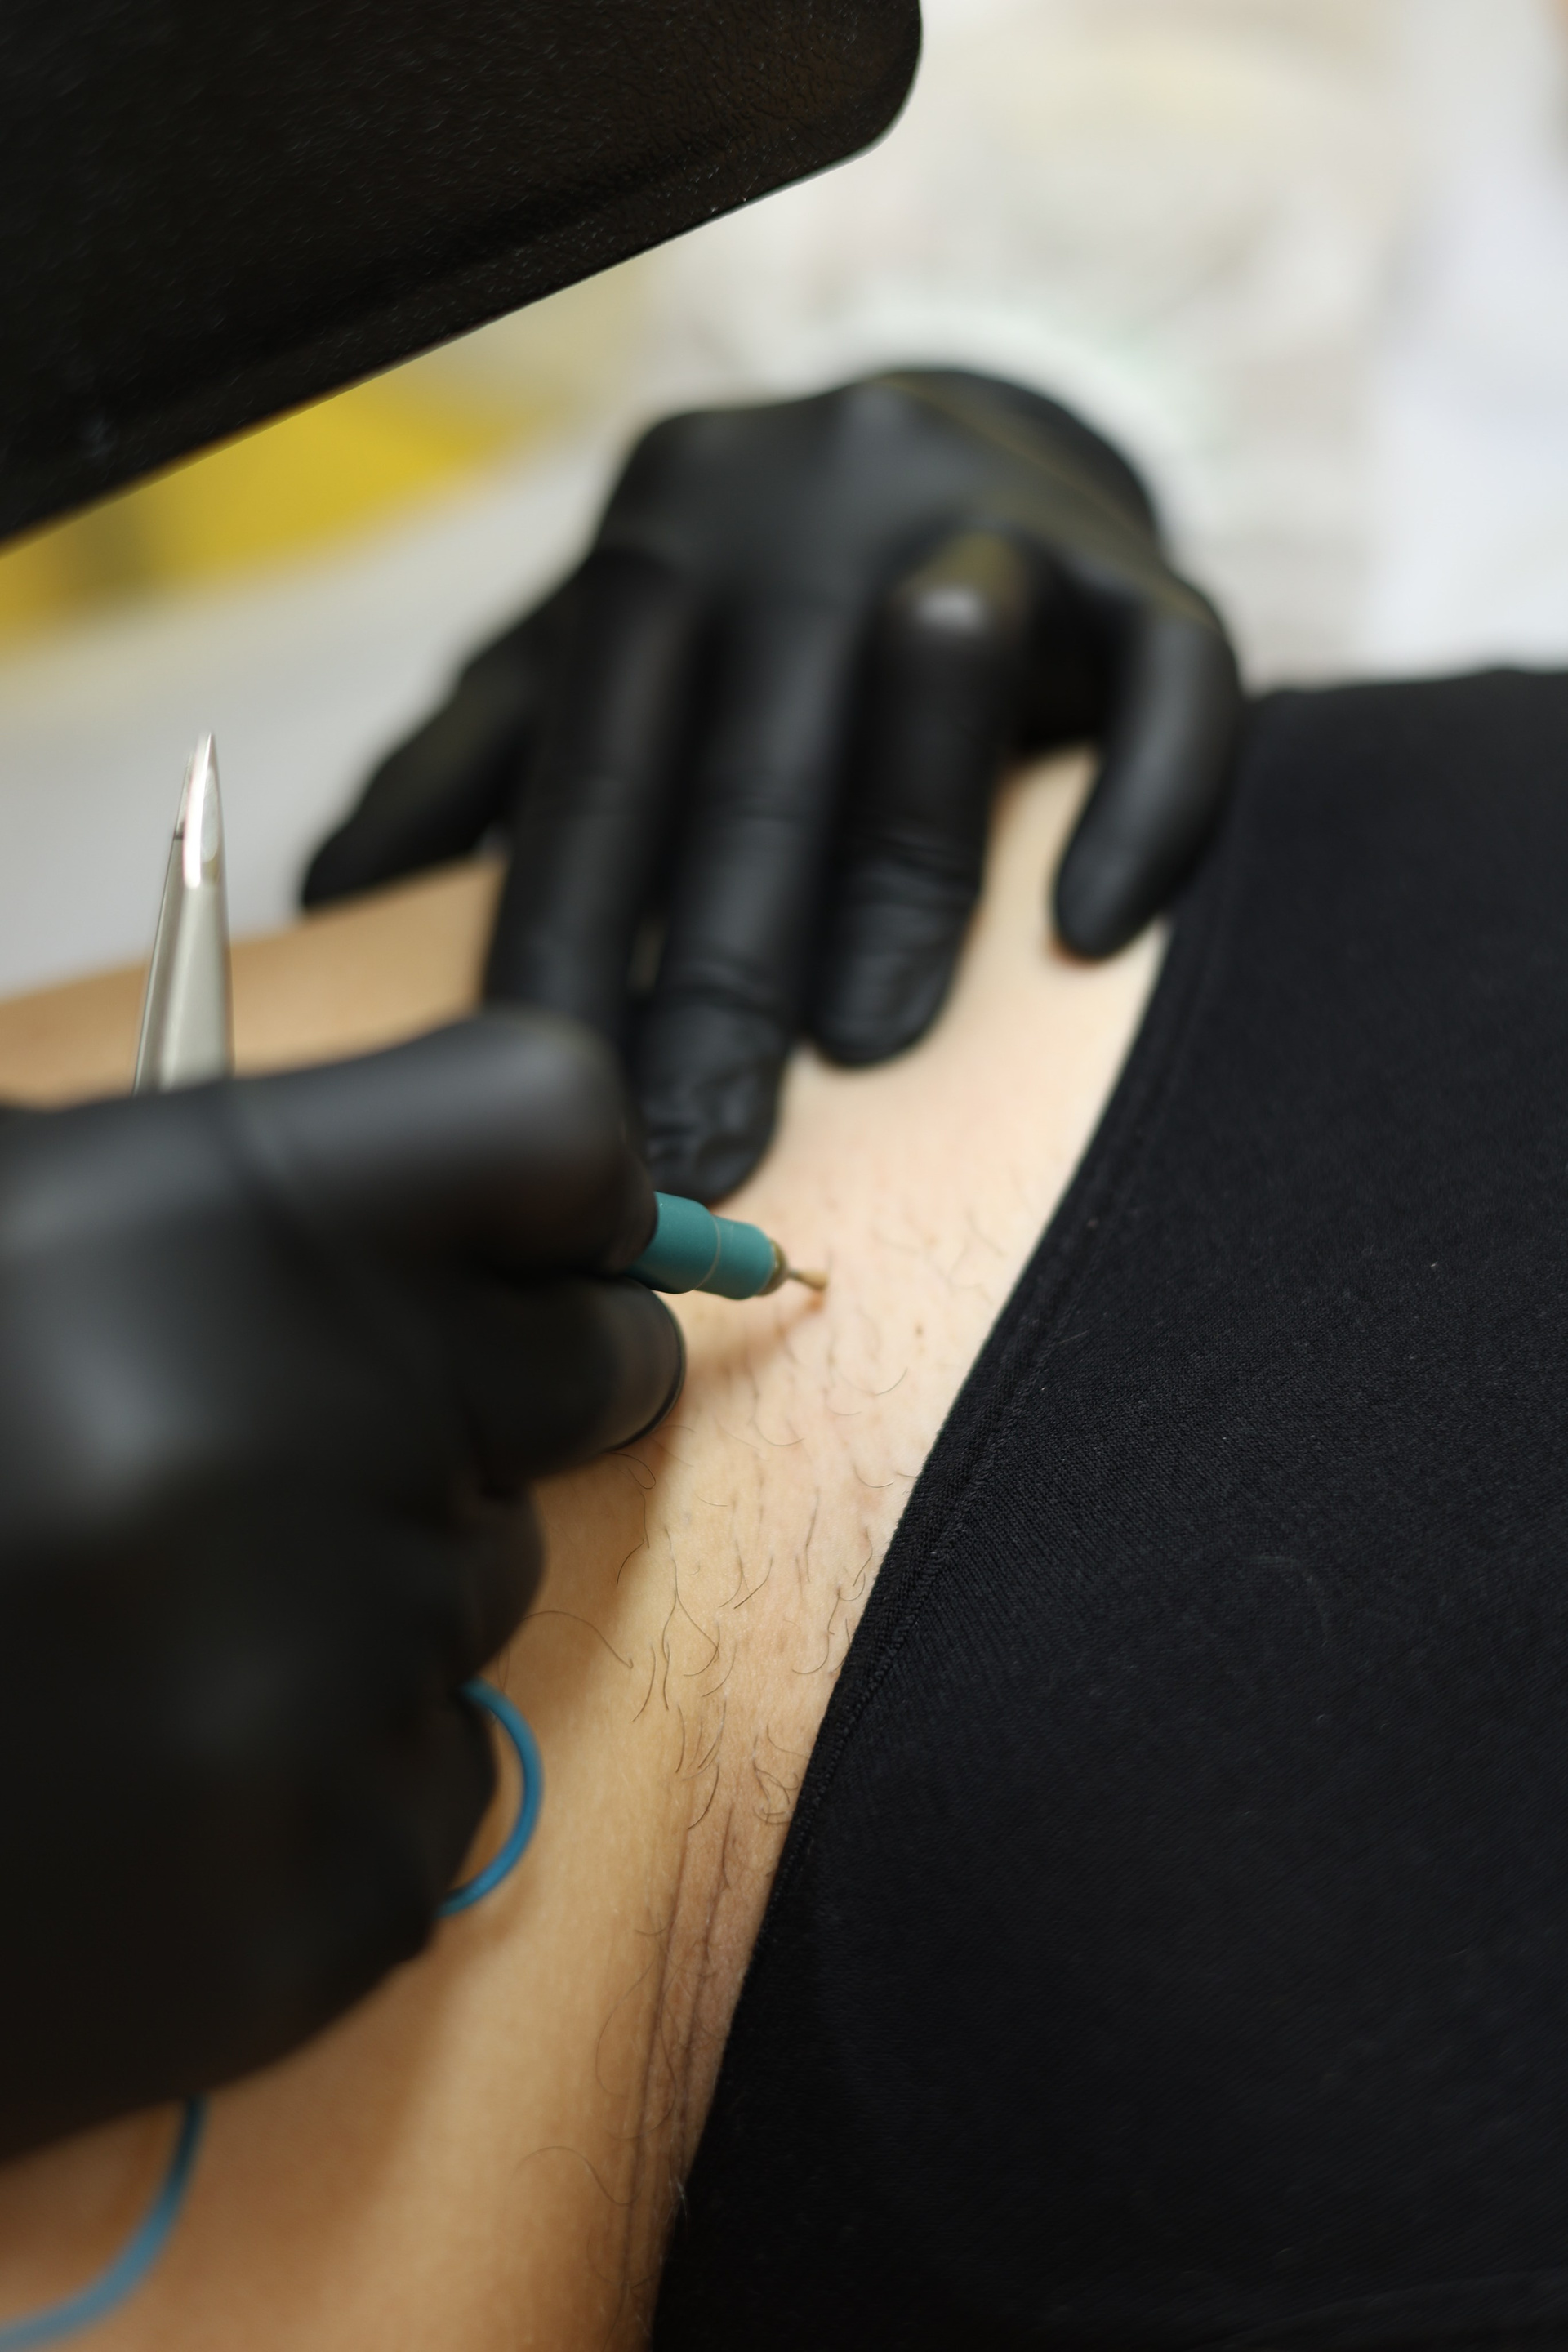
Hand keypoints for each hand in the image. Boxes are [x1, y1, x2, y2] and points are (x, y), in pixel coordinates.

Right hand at [0, 1010, 679, 2158]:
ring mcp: (310, 1683)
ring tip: (154, 1624)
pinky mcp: (317, 1900)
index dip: (572, 1190)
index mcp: (201, 1217)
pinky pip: (443, 1783)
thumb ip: (240, 1211)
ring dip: (375, 1590)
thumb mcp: (8, 1233)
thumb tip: (493, 1231)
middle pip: (585, 1367)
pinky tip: (151, 1778)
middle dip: (504, 1389)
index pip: (557, 1133)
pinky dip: (334, 1778)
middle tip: (369, 1426)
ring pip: (495, 1583)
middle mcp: (286, 1431)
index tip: (552, 1242)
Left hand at [306, 370, 1240, 1199]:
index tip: (561, 1132)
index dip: (571, 964)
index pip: (595, 778)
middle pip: (754, 767)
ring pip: (946, 694)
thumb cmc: (743, 601)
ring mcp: (980, 506)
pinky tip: (1085, 934)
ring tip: (867, 1050)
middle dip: (717, 988)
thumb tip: (331, 893)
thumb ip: (475, 757)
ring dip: (902, 888)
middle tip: (704, 1162)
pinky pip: (1171, 676)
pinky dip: (1136, 809)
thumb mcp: (586, 649)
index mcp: (657, 535)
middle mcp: (807, 502)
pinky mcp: (1140, 554)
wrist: (956, 433)